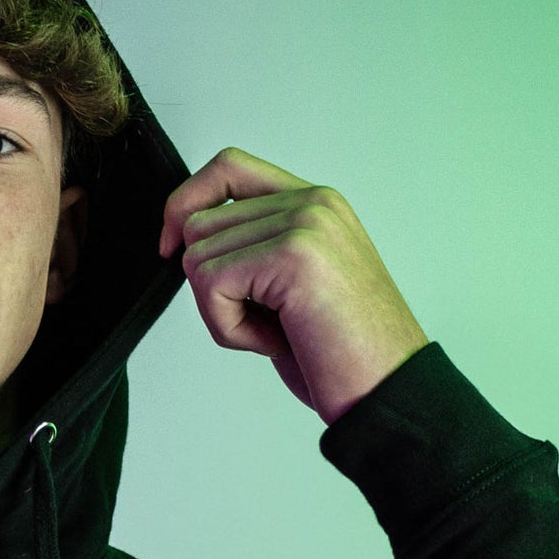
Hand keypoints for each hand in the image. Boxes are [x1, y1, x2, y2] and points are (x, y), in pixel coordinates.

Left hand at [159, 147, 428, 424]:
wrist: (388, 390)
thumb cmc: (342, 353)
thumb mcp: (292, 289)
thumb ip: (254, 251)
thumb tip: (184, 240)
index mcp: (315, 204)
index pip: (228, 167)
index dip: (185, 203)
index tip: (170, 248)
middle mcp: (312, 203)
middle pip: (199, 223)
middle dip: (212, 287)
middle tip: (263, 322)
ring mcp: (305, 223)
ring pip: (198, 257)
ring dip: (221, 313)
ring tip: (274, 332)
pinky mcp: (293, 255)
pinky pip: (210, 285)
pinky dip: (227, 327)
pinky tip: (272, 342)